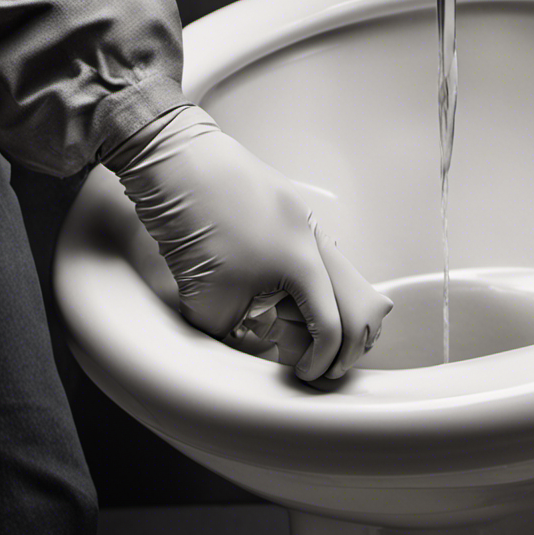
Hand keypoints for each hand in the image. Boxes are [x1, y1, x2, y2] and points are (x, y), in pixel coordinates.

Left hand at [102, 105, 392, 380]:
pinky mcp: (283, 203)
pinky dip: (303, 277)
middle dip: (345, 337)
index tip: (306, 374)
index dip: (323, 360)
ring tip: (293, 322)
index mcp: (305, 264)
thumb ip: (237, 337)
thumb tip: (253, 350)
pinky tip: (272, 286)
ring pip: (333, 271)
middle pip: (356, 297)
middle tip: (322, 358)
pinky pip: (309, 249)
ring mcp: (300, 215)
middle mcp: (312, 237)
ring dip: (323, 304)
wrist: (177, 160)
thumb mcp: (208, 303)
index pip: (333, 325)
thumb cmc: (193, 221)